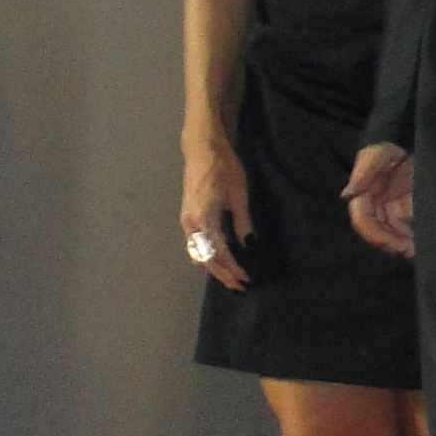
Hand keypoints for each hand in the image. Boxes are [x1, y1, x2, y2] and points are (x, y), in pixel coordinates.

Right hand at [180, 137, 252, 289]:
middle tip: (240, 287)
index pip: (219, 252)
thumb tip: (248, 245)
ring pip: (197, 254)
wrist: (202, 149)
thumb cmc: (223, 167)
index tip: (245, 279)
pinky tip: (219, 262)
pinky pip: (195, 246)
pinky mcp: (187, 218)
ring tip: (231, 279)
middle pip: (205, 259)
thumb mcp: (238, 194)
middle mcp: (190, 224)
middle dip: (222, 275)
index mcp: (203, 218)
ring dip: (213, 269)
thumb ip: (242, 222)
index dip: (232, 268)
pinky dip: (206, 258)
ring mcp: (186, 222)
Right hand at [345, 143, 414, 257]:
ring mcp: (393, 205)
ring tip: (417, 252)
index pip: (364, 220)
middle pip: (379, 230)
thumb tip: (347, 195)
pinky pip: (407, 226)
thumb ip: (364, 172)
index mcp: (364, 192)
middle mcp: (377, 202)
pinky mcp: (409, 204)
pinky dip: (413, 236)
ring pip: (393, 232)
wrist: (412, 132)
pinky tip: (424, 244)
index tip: (392, 245)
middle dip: (391, 244)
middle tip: (408, 252)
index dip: (375, 235)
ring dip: (402, 244)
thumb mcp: (378, 152)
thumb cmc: (390, 142)